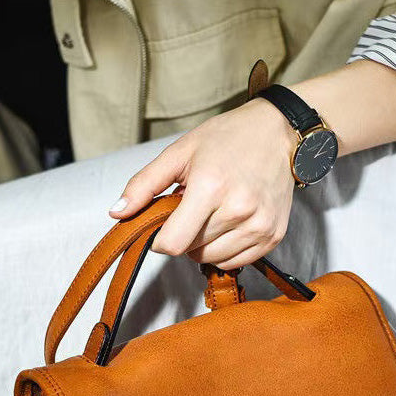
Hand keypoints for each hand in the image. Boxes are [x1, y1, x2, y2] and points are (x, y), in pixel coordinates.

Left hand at [109, 99, 296, 269]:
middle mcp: (238, 209)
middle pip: (191, 252)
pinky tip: (229, 224)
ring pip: (212, 259)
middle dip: (184, 236)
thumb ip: (144, 184)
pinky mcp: (272, 236)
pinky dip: (225, 250)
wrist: (279, 132)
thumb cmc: (228, 139)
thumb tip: (116, 213)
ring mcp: (259, 225)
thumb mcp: (179, 153)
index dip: (160, 242)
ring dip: (204, 245)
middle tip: (195, 209)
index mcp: (210, 187)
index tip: (162, 229)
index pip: (173, 244)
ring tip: (213, 214)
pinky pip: (236, 262)